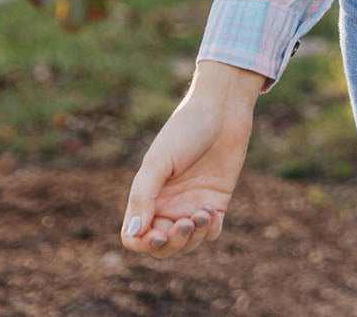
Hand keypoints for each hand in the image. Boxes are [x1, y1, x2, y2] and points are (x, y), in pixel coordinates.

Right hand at [120, 81, 254, 257]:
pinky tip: (211, 211)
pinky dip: (209, 231)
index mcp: (148, 195)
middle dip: (172, 243)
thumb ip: (142, 195)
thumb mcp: (158, 160)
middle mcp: (168, 204)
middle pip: (162, 246)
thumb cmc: (185, 129)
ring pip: (187, 243)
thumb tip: (134, 232)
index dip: (144, 243)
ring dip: (192, 238)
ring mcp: (193, 204)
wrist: (222, 110)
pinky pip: (211, 233)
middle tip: (184, 222)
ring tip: (201, 213)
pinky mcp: (217, 202)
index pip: (135, 236)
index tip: (159, 233)